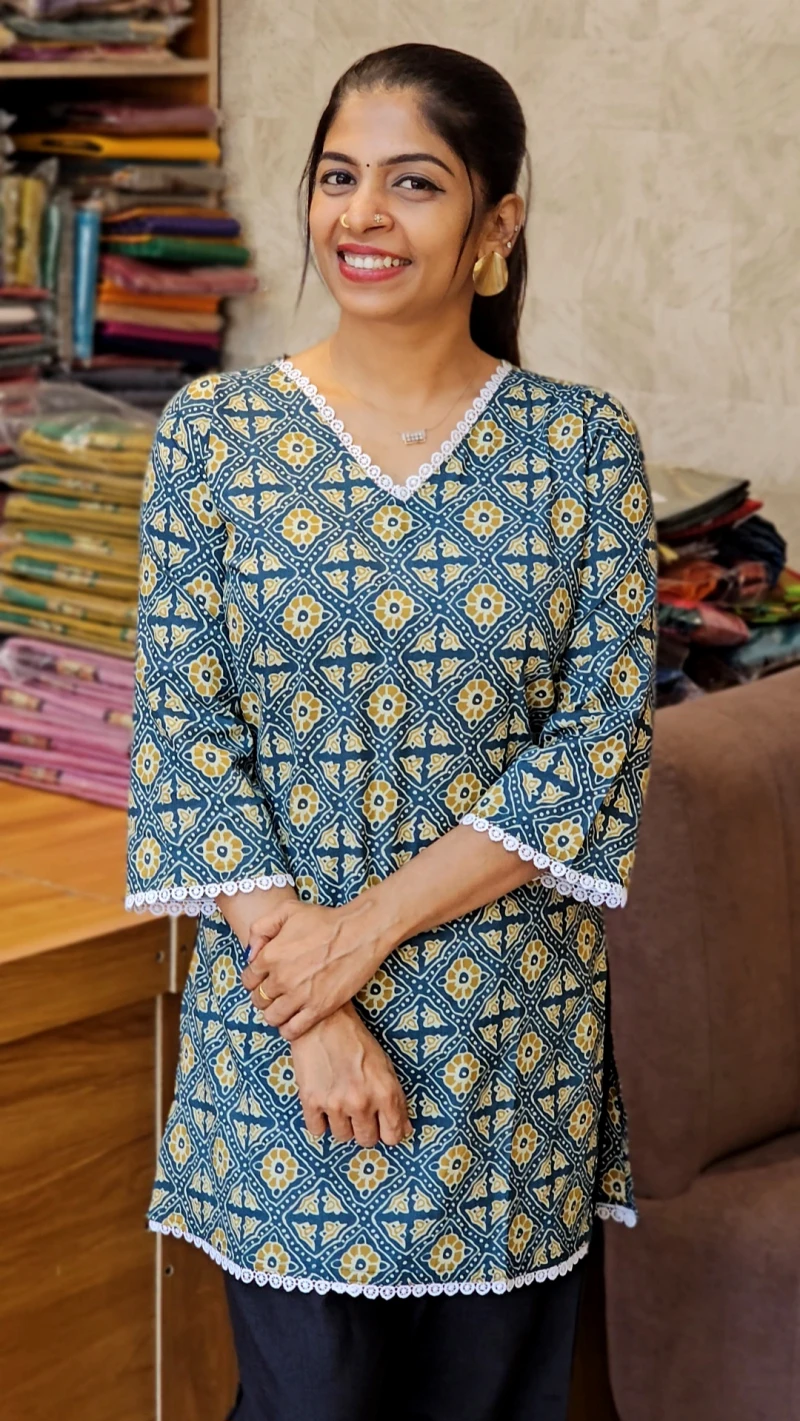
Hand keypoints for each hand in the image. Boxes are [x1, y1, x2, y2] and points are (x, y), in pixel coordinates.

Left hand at [241, 893, 395, 1040]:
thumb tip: (251, 954)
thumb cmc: (325, 920)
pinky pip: (292, 1030)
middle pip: (258, 999)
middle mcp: (281, 978)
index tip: (264, 978)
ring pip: (272, 1017)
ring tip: (285, 1006)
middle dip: (264, 996)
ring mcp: (300, 996)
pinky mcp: (319, 1008)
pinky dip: (288, 1029)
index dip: (254, 979)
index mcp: (270, 956)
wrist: (360, 932)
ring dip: (275, 1013)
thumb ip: (261, 929)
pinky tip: (295, 1019)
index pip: (248, 979)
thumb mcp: (287, 910)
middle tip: (276, 991)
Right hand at [291, 1002, 411, 1147]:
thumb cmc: (356, 1040)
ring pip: (342, 1137)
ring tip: (340, 1101)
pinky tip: (323, 1103)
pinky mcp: (311, 1101)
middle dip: (365, 1128)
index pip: (393, 1136)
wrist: (324, 1021)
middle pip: (367, 1140)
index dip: (389, 1132)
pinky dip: (320, 1121)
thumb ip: (396, 1100)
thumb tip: (404, 1130)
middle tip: (359, 1110)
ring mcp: (335, 1104)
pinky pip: (317, 1131)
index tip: (383, 1127)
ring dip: (343, 1124)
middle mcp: (361, 1102)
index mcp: (385, 1093)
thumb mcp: (385, 1066)